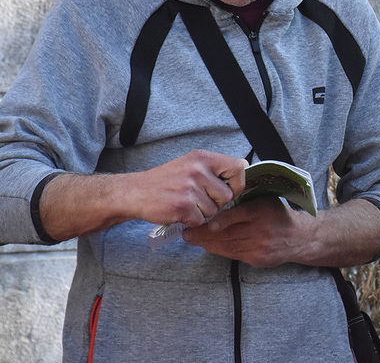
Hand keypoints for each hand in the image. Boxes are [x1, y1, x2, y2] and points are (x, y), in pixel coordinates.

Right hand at [123, 149, 247, 227]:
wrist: (135, 192)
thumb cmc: (166, 180)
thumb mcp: (191, 164)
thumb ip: (214, 168)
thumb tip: (244, 168)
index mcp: (202, 158)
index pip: (238, 168)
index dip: (238, 183)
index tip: (231, 189)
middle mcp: (197, 170)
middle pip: (227, 196)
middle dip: (217, 203)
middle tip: (199, 199)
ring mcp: (190, 189)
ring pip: (214, 211)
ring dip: (202, 212)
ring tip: (186, 203)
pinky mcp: (183, 207)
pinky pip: (201, 221)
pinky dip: (192, 221)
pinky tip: (180, 211)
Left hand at [183, 196, 311, 267]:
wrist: (299, 237)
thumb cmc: (278, 214)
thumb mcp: (264, 199)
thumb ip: (244, 200)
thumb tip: (217, 198)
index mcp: (262, 210)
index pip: (238, 215)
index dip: (220, 221)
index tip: (204, 222)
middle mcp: (261, 230)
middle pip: (228, 234)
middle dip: (204, 234)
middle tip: (187, 233)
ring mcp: (259, 247)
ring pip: (227, 246)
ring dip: (207, 244)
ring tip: (193, 239)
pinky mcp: (258, 259)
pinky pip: (233, 255)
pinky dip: (219, 250)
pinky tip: (208, 246)